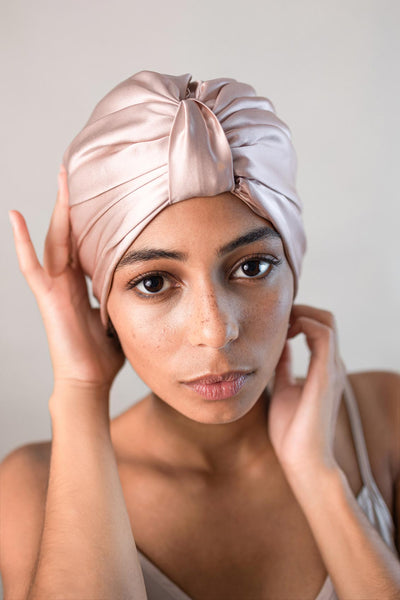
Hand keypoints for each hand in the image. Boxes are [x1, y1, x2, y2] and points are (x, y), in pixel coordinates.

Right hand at [9, 166, 124, 391]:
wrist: (90, 379)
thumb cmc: (106, 352)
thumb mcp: (122, 312)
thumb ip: (128, 292)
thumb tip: (153, 277)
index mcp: (85, 280)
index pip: (89, 239)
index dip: (94, 214)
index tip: (104, 188)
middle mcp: (69, 278)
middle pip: (71, 230)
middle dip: (75, 200)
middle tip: (80, 168)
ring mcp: (55, 285)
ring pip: (55, 238)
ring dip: (58, 208)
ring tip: (62, 176)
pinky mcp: (47, 297)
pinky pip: (32, 266)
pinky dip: (22, 242)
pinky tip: (14, 217)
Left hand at [267, 304, 345, 478]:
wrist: (302, 460)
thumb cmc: (292, 431)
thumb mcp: (282, 389)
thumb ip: (283, 368)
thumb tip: (275, 349)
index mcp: (323, 369)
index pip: (318, 328)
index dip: (298, 317)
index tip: (274, 321)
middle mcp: (332, 366)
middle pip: (325, 319)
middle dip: (300, 310)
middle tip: (275, 316)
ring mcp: (331, 369)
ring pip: (326, 322)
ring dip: (302, 313)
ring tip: (279, 321)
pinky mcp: (326, 375)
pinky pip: (323, 335)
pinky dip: (306, 323)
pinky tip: (286, 331)